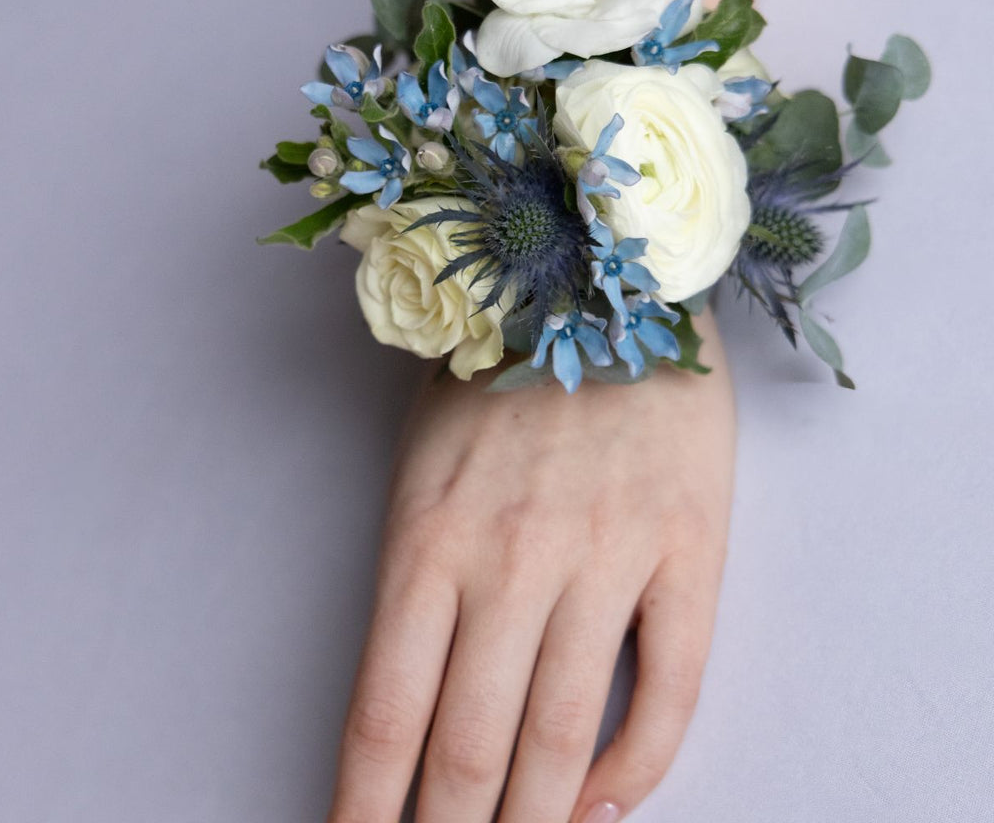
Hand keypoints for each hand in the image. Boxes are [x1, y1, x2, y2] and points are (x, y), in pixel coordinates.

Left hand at [328, 308, 735, 822]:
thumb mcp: (423, 457)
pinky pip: (670, 687)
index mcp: (430, 534)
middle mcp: (513, 557)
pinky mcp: (688, 547)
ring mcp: (607, 554)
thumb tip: (415, 697)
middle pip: (471, 746)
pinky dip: (640, 766)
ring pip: (565, 735)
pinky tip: (608, 804)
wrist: (612, 283)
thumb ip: (417, 572)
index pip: (386, 713)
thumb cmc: (503, 372)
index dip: (367, 808)